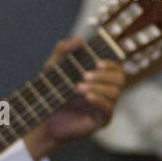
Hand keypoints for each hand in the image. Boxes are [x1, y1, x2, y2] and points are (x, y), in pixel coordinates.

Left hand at [23, 38, 124, 158]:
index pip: (116, 68)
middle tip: (83, 75)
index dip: (110, 63)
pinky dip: (98, 100)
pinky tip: (86, 96)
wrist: (41, 116)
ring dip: (98, 87)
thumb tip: (78, 39)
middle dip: (103, 75)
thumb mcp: (53, 67)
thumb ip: (63, 50)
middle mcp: (105, 92)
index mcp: (100, 78)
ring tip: (77, 87)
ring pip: (115, 93)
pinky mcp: (100, 121)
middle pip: (120, 79)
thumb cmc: (50, 91)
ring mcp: (104, 107)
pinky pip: (108, 109)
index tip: (96, 62)